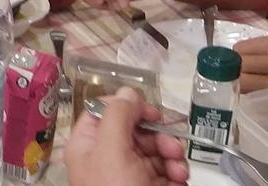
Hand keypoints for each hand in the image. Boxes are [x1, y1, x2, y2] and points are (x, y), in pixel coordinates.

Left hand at [66, 87, 188, 185]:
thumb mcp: (111, 150)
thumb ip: (118, 116)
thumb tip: (129, 91)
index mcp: (88, 145)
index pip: (104, 112)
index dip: (128, 108)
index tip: (150, 112)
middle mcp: (107, 158)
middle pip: (135, 130)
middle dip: (158, 136)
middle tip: (172, 147)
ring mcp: (129, 176)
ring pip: (155, 151)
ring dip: (172, 156)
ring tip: (178, 170)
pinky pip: (166, 173)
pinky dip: (176, 174)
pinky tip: (180, 180)